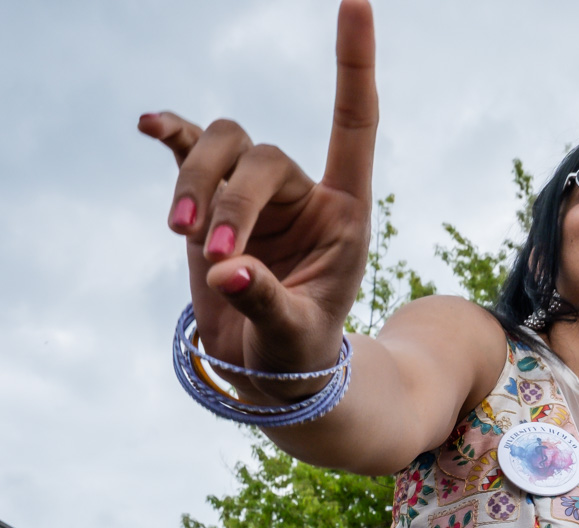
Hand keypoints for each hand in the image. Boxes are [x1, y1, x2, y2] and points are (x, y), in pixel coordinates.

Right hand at [138, 0, 377, 399]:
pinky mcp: (214, 199)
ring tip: (179, 236)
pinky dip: (172, 136)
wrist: (270, 368)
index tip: (357, 2)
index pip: (354, 127)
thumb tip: (228, 272)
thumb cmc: (298, 350)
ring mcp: (258, 192)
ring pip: (222, 146)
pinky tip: (150, 124)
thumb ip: (268, 301)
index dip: (354, 67)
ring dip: (195, 183)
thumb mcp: (295, 334)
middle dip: (230, 202)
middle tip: (215, 258)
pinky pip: (191, 150)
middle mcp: (304, 192)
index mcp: (345, 213)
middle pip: (262, 154)